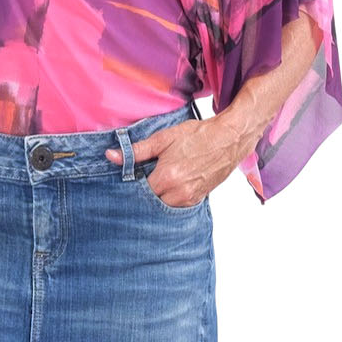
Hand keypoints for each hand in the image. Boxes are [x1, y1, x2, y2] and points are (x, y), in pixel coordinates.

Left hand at [105, 118, 239, 205]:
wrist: (229, 139)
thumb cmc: (198, 135)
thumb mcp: (164, 138)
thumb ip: (137, 150)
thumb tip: (111, 156)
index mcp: (167, 177)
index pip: (137, 191)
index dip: (131, 184)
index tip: (128, 177)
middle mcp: (178, 192)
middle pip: (149, 202)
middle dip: (142, 193)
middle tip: (141, 180)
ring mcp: (189, 198)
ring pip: (162, 206)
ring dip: (156, 197)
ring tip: (155, 181)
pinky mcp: (197, 200)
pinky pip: (176, 206)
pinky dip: (169, 199)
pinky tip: (168, 186)